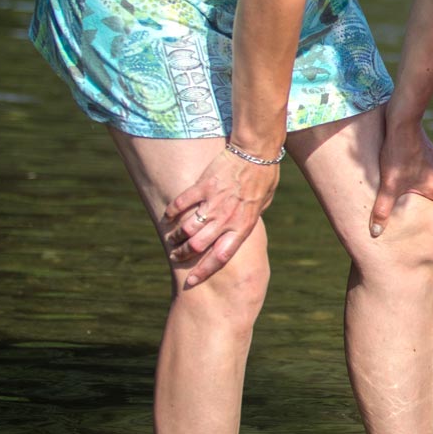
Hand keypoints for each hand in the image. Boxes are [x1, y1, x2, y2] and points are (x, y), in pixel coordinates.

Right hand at [163, 148, 281, 287]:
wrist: (256, 152)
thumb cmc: (264, 178)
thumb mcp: (262, 205)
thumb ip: (248, 219)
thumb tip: (239, 228)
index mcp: (243, 226)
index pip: (221, 257)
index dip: (204, 271)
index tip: (192, 281)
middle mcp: (226, 218)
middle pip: (199, 246)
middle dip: (184, 255)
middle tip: (176, 256)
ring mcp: (213, 202)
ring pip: (187, 228)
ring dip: (177, 237)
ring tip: (172, 239)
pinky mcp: (203, 186)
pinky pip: (182, 203)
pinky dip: (172, 211)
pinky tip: (168, 216)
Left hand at [374, 113, 432, 236]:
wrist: (403, 120)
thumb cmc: (398, 153)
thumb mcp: (389, 185)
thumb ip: (382, 209)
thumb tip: (376, 233)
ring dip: (432, 189)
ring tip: (419, 196)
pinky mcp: (425, 148)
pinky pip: (428, 166)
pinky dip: (423, 174)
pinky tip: (408, 172)